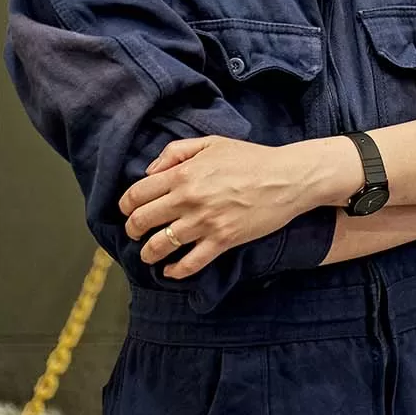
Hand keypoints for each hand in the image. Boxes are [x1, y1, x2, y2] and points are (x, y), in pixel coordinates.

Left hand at [119, 135, 334, 278]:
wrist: (289, 177)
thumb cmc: (252, 158)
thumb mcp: (212, 143)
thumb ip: (176, 152)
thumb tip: (149, 172)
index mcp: (183, 174)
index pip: (136, 195)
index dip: (126, 206)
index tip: (129, 211)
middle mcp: (189, 199)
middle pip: (141, 222)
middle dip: (132, 230)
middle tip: (136, 232)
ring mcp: (205, 222)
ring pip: (159, 246)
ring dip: (148, 253)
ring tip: (150, 253)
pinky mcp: (223, 240)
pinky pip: (190, 263)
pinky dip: (175, 271)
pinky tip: (170, 271)